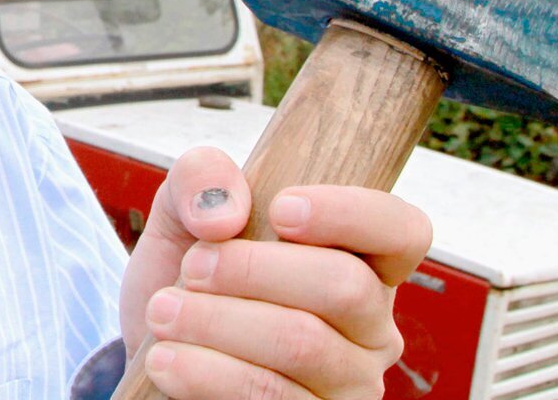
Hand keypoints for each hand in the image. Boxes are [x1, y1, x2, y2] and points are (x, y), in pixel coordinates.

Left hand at [118, 147, 432, 398]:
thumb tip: (223, 210)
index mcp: (361, 263)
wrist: (155, 354)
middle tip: (194, 266)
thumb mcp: (183, 213)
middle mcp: (371, 329)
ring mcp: (348, 387)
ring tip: (163, 311)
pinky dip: (208, 373)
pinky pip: (271, 399)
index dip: (351, 213)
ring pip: (302, 345)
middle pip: (345, 286)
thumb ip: (199, 180)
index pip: (401, 231)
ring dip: (217, 322)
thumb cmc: (189, 279)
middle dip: (255, 269)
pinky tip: (166, 359)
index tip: (281, 209)